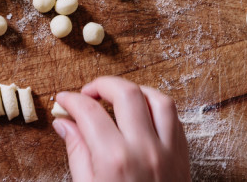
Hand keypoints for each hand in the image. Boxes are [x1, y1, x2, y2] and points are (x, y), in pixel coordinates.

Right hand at [52, 76, 190, 181]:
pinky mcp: (182, 156)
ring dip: (134, 91)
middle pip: (125, 93)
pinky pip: (174, 117)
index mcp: (115, 161)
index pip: (89, 111)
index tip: (63, 100)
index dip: (71, 100)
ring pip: (156, 98)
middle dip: (102, 85)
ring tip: (117, 98)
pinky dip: (156, 105)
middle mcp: (144, 150)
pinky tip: (141, 112)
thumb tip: (64, 123)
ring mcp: (168, 152)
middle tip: (88, 93)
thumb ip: (77, 152)